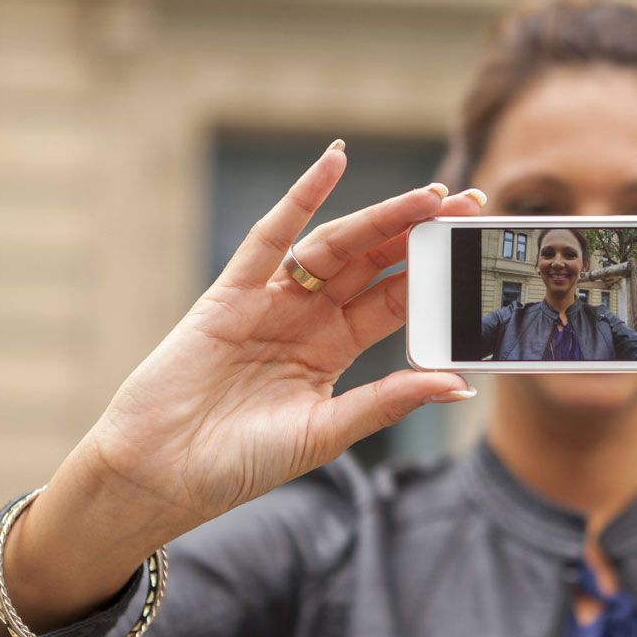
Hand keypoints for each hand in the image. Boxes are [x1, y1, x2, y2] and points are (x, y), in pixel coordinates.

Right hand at [69, 142, 481, 536]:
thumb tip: (459, 383)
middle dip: (421, 231)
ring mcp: (270, 300)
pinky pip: (271, 236)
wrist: (160, 474)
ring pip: (336, 245)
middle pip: (375, 262)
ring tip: (430, 193)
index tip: (476, 250)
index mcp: (334, 349)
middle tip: (471, 204)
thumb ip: (388, 403)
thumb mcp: (326, 433)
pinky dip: (302, 196)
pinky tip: (333, 161)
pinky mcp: (230, 292)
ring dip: (382, 216)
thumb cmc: (239, 463)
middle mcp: (308, 317)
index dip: (435, 272)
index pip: (397, 299)